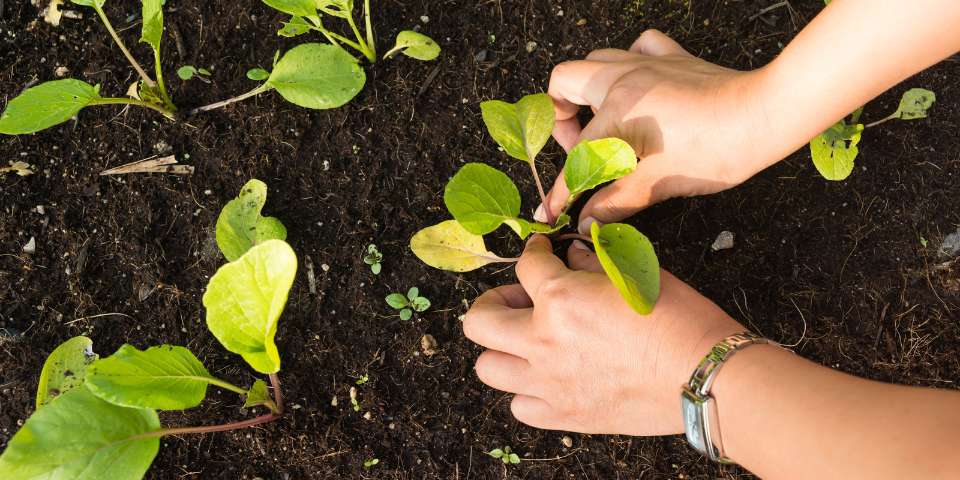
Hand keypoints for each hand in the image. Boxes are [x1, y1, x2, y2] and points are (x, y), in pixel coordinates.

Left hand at [462, 236, 743, 434]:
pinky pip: (520, 406)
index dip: (534, 252)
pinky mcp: (563, 415)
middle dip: (493, 301)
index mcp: (560, 298)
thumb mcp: (634, 272)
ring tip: (528, 342)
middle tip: (519, 299)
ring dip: (502, 349)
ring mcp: (548, 382)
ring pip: (487, 367)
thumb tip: (573, 254)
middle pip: (478, 321)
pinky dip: (526, 392)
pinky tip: (548, 378)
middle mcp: (542, 341)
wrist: (703, 375)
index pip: (525, 265)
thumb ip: (593, 261)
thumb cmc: (678, 318)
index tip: (543, 254)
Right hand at [538, 30, 779, 232]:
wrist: (766, 115)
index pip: (578, 154)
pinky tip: (637, 88)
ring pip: (597, 60)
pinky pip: (638, 46)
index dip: (562, 188)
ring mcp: (649, 61)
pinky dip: (629, 64)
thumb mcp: (660, 183)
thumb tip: (588, 220)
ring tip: (603, 122)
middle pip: (564, 80)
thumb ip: (616, 202)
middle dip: (562, 117)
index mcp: (618, 108)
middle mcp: (625, 77)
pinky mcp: (673, 57)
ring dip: (589, 90)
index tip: (553, 208)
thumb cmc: (718, 148)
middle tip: (582, 148)